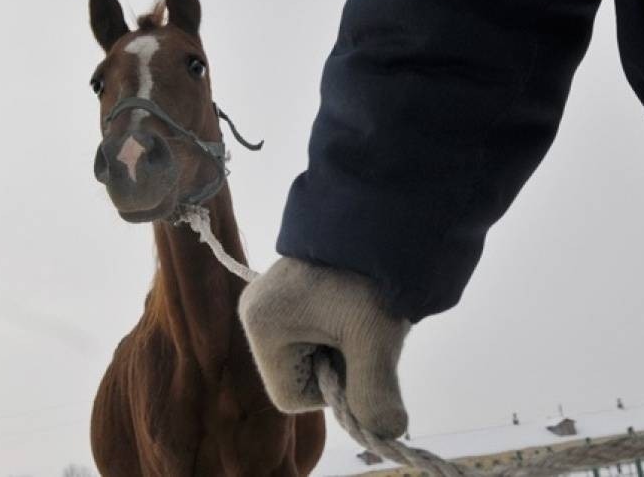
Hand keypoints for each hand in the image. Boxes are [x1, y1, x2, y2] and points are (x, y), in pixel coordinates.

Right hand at [238, 257, 410, 437]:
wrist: (380, 213)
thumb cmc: (370, 273)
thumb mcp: (376, 337)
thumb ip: (376, 392)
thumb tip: (388, 431)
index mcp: (262, 326)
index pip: (293, 398)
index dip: (333, 391)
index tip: (360, 355)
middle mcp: (255, 312)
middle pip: (299, 375)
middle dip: (339, 365)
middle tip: (367, 329)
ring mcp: (268, 298)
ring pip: (309, 354)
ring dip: (343, 345)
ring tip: (364, 311)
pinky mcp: (287, 289)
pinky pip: (311, 330)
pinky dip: (340, 328)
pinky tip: (357, 304)